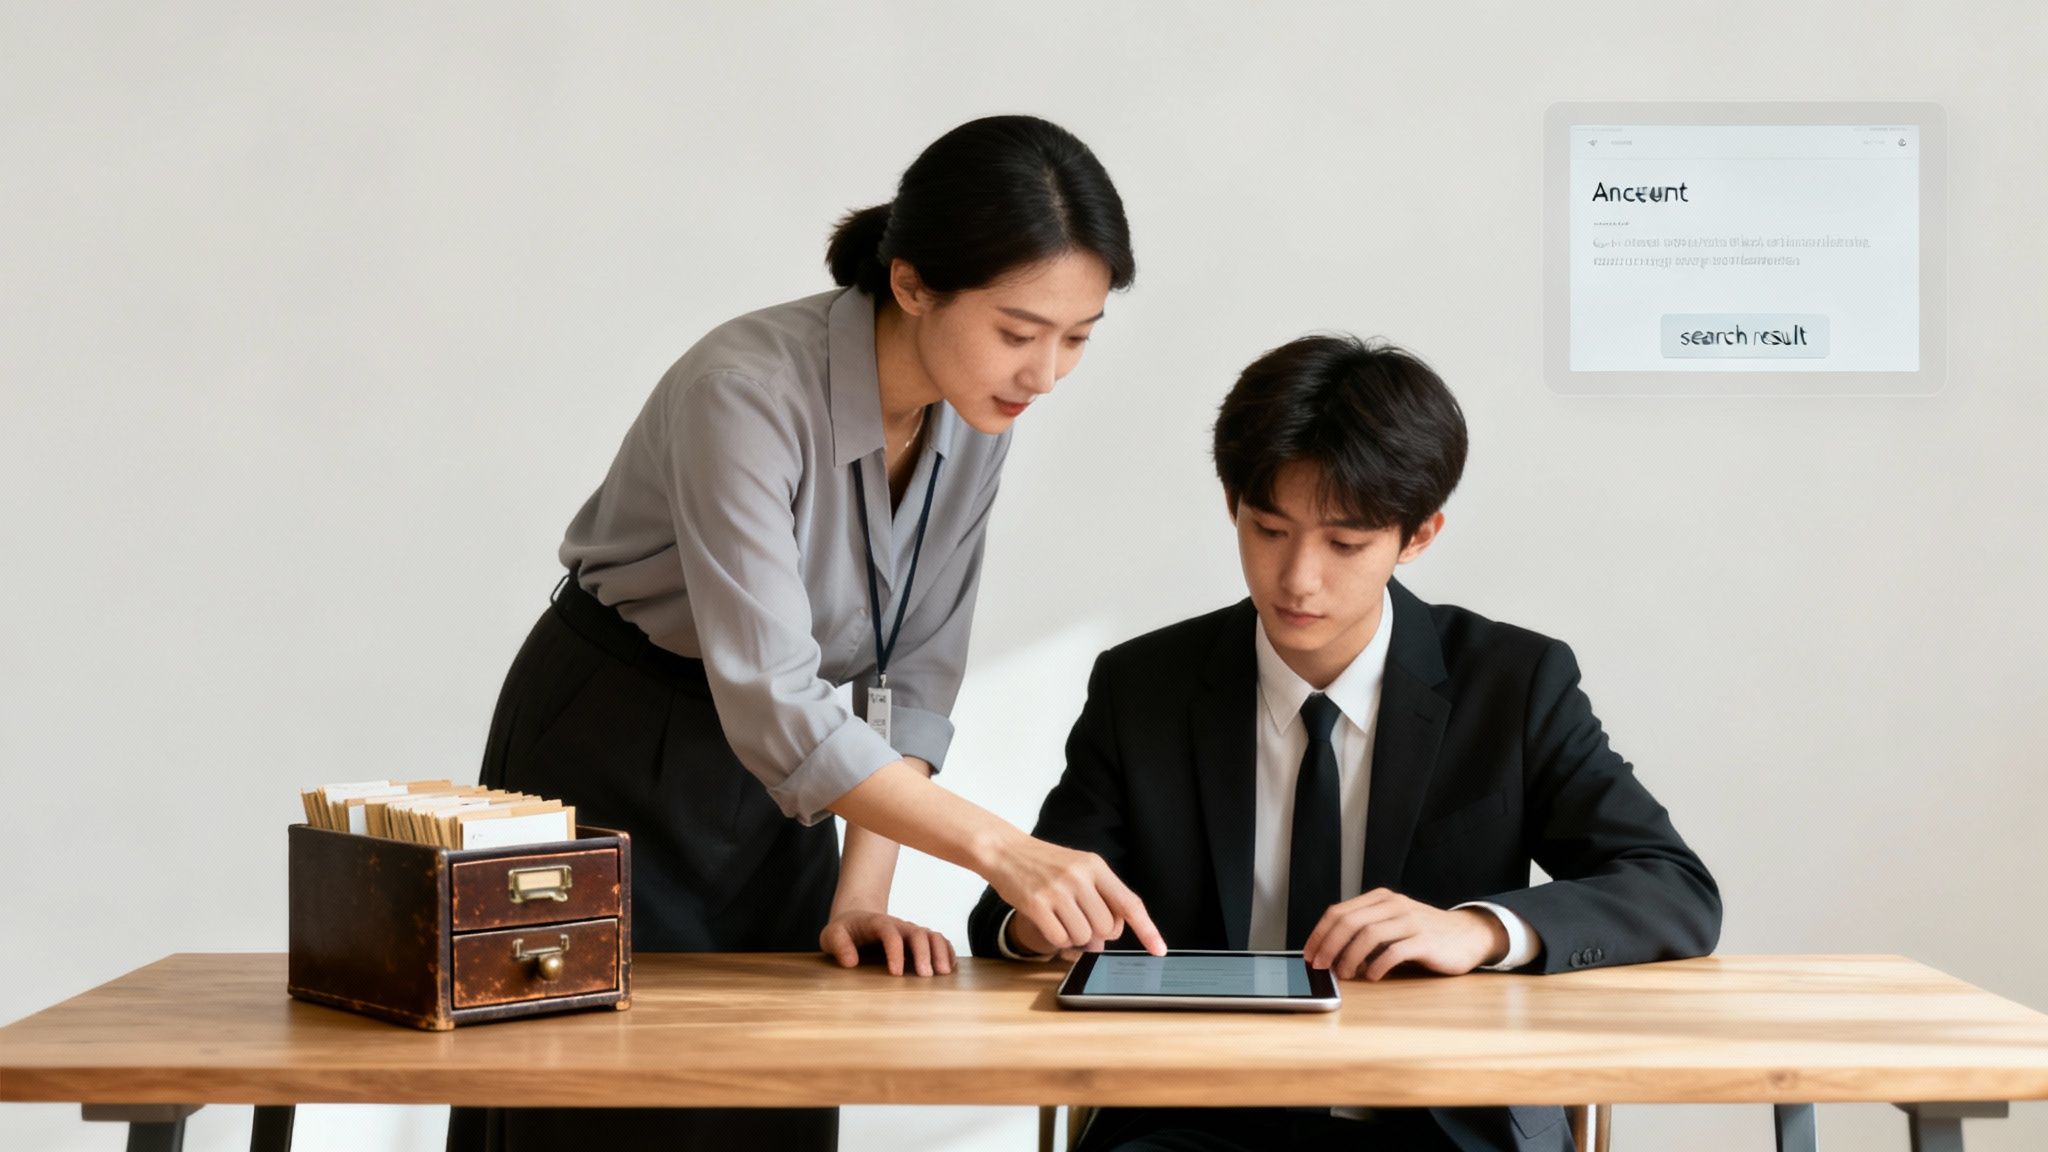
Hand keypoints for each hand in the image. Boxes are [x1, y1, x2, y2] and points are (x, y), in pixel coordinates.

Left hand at [820, 910, 955, 976]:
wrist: (856, 919)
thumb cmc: (844, 931)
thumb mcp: (832, 935)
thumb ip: (839, 945)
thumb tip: (850, 961)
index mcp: (877, 923)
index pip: (890, 933)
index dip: (895, 952)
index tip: (896, 974)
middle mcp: (899, 925)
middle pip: (918, 933)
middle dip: (924, 953)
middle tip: (926, 976)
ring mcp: (911, 932)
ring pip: (932, 936)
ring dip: (941, 952)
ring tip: (944, 973)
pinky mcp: (918, 941)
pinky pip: (938, 942)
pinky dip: (947, 952)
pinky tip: (949, 969)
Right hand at [989, 834, 1166, 955]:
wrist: (1005, 850)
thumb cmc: (1045, 863)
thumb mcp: (1079, 868)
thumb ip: (1099, 898)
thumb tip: (1108, 939)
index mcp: (1095, 866)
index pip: (1129, 903)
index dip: (1147, 929)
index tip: (1159, 949)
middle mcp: (1079, 877)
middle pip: (1107, 928)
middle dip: (1097, 934)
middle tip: (1082, 922)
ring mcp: (1057, 890)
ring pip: (1084, 937)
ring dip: (1076, 938)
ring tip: (1063, 919)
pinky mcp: (1036, 904)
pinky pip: (1060, 939)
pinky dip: (1058, 940)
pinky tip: (1050, 923)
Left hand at [1300, 889, 1506, 980]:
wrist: (1467, 935)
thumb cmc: (1424, 934)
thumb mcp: (1393, 923)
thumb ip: (1366, 929)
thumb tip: (1329, 952)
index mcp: (1380, 899)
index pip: (1338, 911)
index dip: (1319, 933)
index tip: (1309, 954)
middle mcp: (1393, 905)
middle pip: (1349, 922)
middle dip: (1328, 946)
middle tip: (1320, 966)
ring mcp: (1410, 921)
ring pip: (1368, 935)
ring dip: (1349, 958)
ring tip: (1345, 975)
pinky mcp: (1425, 940)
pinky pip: (1393, 952)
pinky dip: (1377, 966)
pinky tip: (1372, 976)